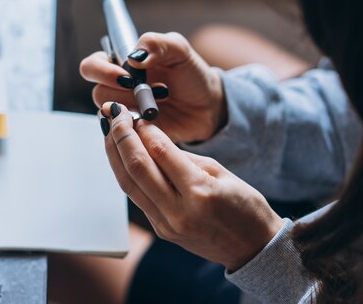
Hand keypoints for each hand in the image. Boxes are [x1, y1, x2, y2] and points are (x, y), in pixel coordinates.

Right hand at [80, 32, 225, 142]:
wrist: (207, 105)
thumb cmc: (190, 73)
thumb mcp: (179, 49)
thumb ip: (155, 43)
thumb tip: (133, 57)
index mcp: (120, 62)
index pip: (91, 66)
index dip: (103, 72)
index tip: (127, 76)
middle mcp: (116, 86)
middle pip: (97, 92)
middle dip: (121, 93)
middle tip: (143, 89)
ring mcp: (124, 110)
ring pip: (110, 112)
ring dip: (136, 106)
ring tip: (161, 99)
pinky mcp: (133, 130)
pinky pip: (122, 131)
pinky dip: (139, 124)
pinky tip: (157, 116)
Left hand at [100, 102, 283, 270]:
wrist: (253, 249)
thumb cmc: (244, 206)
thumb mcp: (220, 171)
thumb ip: (182, 156)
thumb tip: (149, 136)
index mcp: (199, 192)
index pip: (160, 152)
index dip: (143, 129)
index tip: (135, 114)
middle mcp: (177, 211)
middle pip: (136, 167)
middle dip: (121, 137)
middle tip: (114, 115)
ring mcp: (165, 224)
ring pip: (128, 183)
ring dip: (115, 154)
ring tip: (109, 131)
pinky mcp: (160, 230)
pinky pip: (136, 196)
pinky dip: (126, 172)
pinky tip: (121, 155)